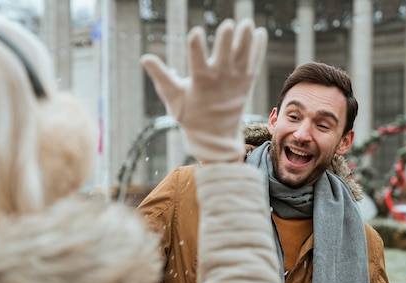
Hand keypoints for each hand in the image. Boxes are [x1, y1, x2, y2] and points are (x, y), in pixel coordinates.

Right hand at [140, 18, 266, 162]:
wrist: (215, 137)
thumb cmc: (190, 115)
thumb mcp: (173, 98)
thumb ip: (161, 76)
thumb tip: (144, 58)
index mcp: (200, 83)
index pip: (197, 62)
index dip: (196, 47)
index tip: (195, 32)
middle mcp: (220, 81)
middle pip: (224, 57)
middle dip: (226, 41)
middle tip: (229, 23)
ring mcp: (236, 81)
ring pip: (243, 57)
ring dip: (246, 40)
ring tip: (247, 23)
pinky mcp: (247, 83)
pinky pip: (254, 63)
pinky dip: (258, 49)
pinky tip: (261, 32)